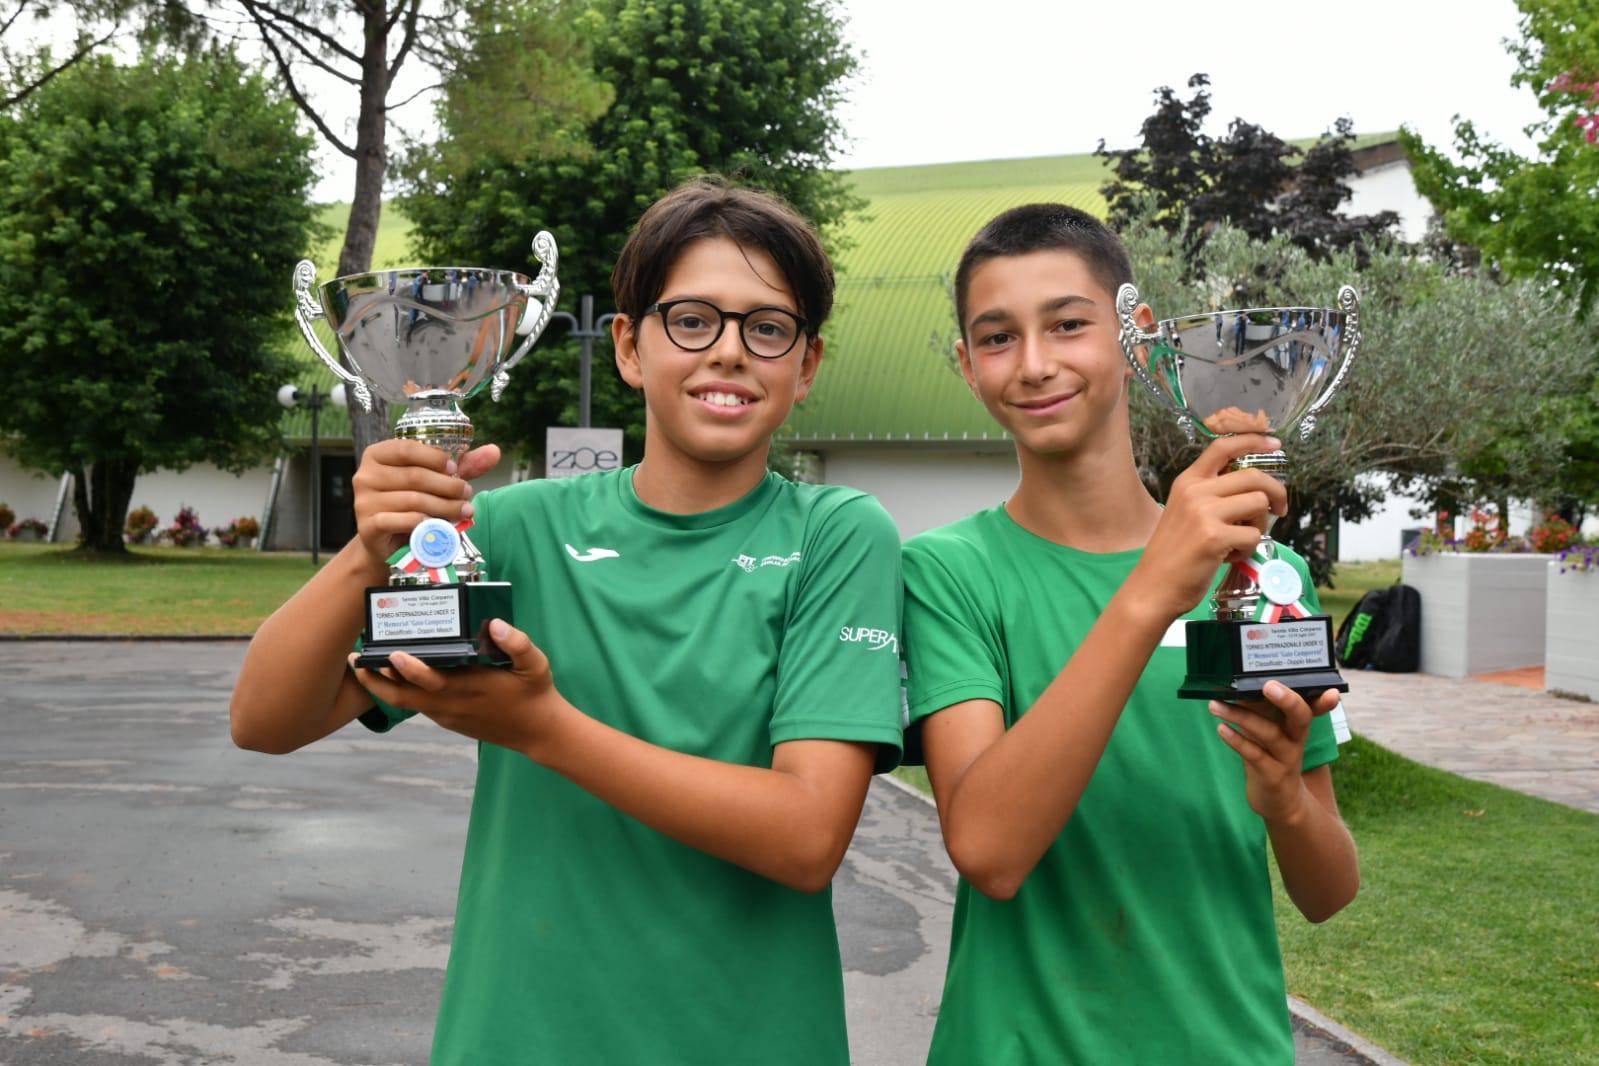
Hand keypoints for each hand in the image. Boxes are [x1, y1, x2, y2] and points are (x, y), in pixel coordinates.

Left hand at [348, 618, 570, 756]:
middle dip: (377, 680)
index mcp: (471, 688)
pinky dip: (399, 693)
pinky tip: (390, 676)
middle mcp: (453, 704)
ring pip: (406, 703)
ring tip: (363, 666)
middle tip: (356, 660)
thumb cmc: (535, 693)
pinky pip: (417, 706)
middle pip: (404, 697)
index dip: (411, 670)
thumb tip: (496, 624)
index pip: (432, 681)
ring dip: (382, 687)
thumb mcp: (536, 664)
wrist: (538, 732)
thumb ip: (518, 644)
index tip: (393, 653)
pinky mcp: (447, 720)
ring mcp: (447, 715)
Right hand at [351, 440, 500, 568]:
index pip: (407, 448)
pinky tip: (439, 526)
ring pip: (413, 500)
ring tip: (464, 511)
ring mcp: (363, 501)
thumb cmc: (413, 503)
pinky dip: (424, 523)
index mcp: (377, 455)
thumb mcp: (437, 480)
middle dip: (447, 486)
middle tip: (467, 494)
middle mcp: (365, 475)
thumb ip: (463, 465)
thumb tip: (494, 451)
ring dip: (444, 506)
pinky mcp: (368, 526)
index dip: (435, 458)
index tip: (455, 470)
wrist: (388, 542)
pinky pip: (402, 521)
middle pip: (414, 476)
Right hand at [1129, 432, 1287, 619]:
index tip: (1273, 443)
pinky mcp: (1215, 537)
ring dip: (1259, 524)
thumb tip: (1253, 489)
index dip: (1253, 440)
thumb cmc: (1172, 553)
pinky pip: (1253, 535)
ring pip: (1258, 503)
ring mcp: (1204, 513)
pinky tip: (1230, 556)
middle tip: (1280, 509)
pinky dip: (1248, 548)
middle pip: (1253, 476)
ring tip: (1241, 540)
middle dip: (1276, 493)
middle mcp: (1195, 491)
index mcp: (1187, 482)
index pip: (1222, 447)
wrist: (1153, 586)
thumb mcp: (1185, 512)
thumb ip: (1211, 495)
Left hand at [1210, 681, 1340, 824]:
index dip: (1324, 700)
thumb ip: (1260, 707)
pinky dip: (1237, 741)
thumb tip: (1237, 681)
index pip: (1314, 707)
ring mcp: (1286, 759)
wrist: (1279, 801)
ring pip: (1270, 734)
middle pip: (1301, 717)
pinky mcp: (1272, 776)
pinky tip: (1222, 729)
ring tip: (1215, 705)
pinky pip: (1255, 756)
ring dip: (1241, 717)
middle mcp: (1297, 739)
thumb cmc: (1270, 755)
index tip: (1332, 691)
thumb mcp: (1271, 730)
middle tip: (1268, 685)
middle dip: (1288, 701)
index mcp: (1298, 725)